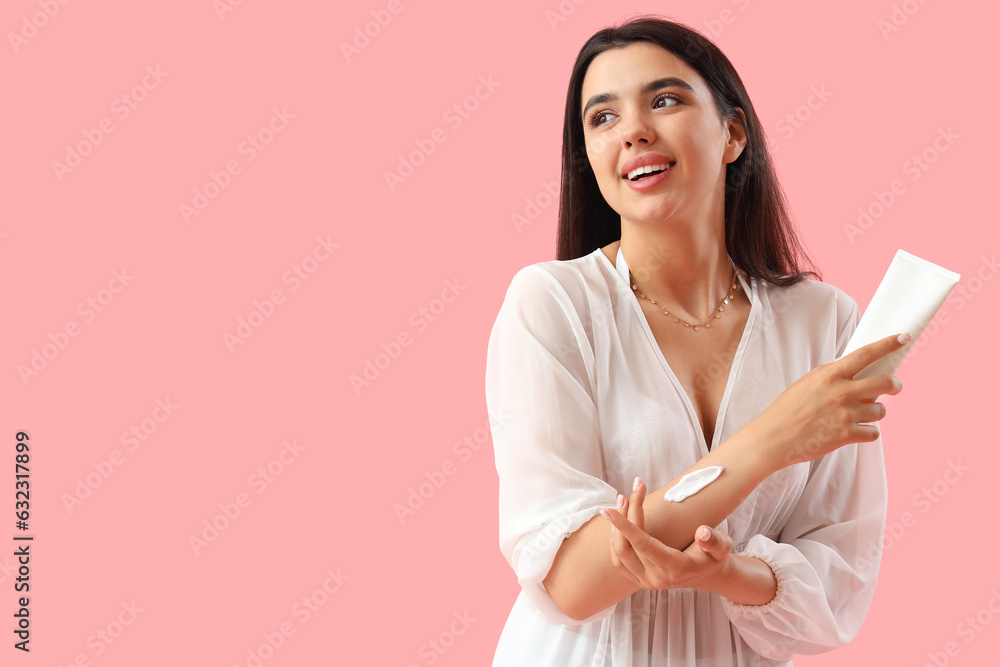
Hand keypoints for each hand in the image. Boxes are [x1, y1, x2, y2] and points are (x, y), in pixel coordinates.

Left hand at [600, 477, 733, 590]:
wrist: (707, 574)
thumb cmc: (714, 555)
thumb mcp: (722, 546)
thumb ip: (714, 541)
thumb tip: (702, 532)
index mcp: (675, 569)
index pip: (643, 545)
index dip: (625, 525)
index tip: (609, 509)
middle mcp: (657, 579)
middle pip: (627, 546)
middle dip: (622, 518)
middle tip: (626, 494)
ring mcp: (646, 582)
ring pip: (619, 554)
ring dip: (616, 528)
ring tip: (623, 501)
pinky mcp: (639, 579)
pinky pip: (619, 560)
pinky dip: (616, 540)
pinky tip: (620, 521)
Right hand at [750, 332, 908, 469]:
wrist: (773, 438)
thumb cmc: (786, 410)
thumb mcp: (806, 383)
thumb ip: (831, 377)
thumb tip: (853, 374)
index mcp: (829, 375)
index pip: (866, 354)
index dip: (887, 344)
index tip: (903, 338)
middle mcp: (841, 392)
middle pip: (884, 381)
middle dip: (895, 384)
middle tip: (895, 386)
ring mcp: (846, 414)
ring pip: (881, 410)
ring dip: (876, 412)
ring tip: (861, 415)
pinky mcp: (847, 435)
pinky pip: (873, 432)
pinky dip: (867, 432)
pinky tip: (855, 431)